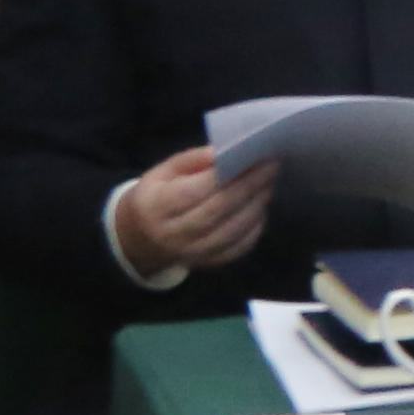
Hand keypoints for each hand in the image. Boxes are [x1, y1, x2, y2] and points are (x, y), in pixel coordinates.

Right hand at [113, 147, 277, 278]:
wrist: (141, 237)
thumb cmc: (157, 196)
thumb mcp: (164, 171)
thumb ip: (193, 160)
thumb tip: (225, 151)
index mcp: (158, 206)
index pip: (197, 190)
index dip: (229, 174)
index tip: (257, 156)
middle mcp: (173, 234)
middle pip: (219, 210)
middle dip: (250, 186)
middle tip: (272, 166)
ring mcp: (192, 253)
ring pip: (233, 231)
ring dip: (256, 205)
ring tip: (269, 183)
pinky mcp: (208, 263)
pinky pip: (238, 247)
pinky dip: (255, 226)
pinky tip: (260, 206)